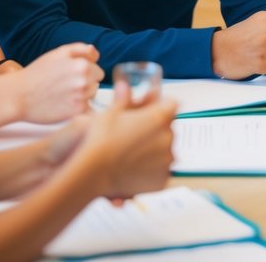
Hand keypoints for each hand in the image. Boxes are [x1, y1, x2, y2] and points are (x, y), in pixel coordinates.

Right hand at [13, 42, 103, 122]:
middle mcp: (84, 81)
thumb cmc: (37, 73)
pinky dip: (79, 109)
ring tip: (63, 95)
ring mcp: (81, 97)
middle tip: (66, 86)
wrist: (18, 96)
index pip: (98, 70)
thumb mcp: (58, 53)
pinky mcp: (76, 112)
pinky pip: (87, 110)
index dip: (86, 73)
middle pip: (96, 84)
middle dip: (86, 84)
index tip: (71, 76)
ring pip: (92, 97)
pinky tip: (65, 106)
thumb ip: (81, 49)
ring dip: (82, 96)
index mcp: (82, 65)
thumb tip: (96, 54)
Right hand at [79, 80, 176, 199]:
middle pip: (169, 129)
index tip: (151, 112)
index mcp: (159, 117)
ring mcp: (166, 160)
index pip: (172, 105)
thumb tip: (124, 85)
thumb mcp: (110, 113)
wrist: (93, 172)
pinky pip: (161, 171)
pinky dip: (152, 170)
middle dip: (157, 130)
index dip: (162, 106)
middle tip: (136, 135)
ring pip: (166, 151)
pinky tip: (134, 169)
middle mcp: (168, 137)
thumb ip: (122, 99)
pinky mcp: (162, 179)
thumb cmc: (100, 139)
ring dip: (155, 151)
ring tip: (132, 154)